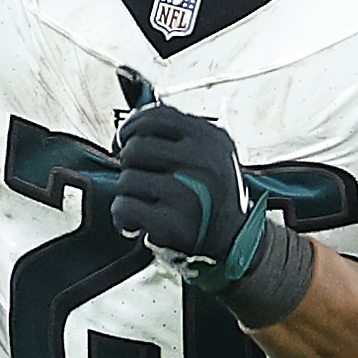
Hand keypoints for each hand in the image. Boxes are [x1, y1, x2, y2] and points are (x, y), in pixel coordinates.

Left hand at [100, 84, 273, 289]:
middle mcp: (202, 162)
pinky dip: (122, 217)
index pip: (158, 116)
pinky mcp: (172, 224)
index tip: (124, 139)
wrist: (235, 241)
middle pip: (135, 148)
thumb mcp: (212, 153)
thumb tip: (134, 119)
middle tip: (142, 179)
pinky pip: (124, 207)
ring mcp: (188, 193)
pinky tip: (136, 222)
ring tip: (146, 203)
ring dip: (128, 193)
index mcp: (211, 139)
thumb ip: (181, 134)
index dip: (132, 125)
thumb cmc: (214, 194)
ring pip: (126, 179)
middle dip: (130, 164)